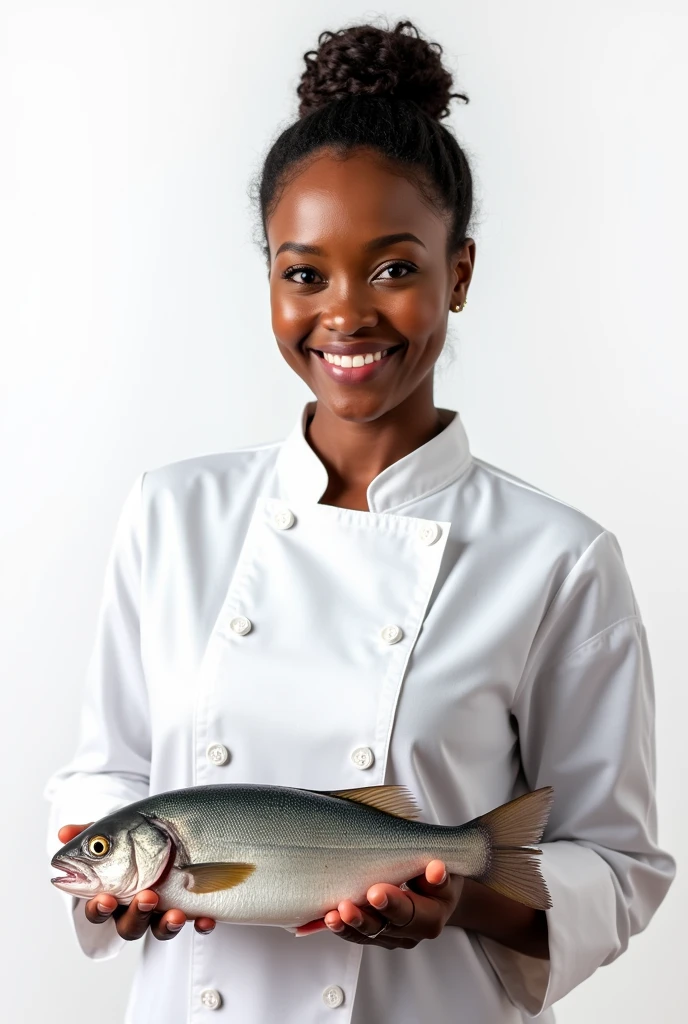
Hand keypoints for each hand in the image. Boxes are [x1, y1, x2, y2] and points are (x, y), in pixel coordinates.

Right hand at [57, 824, 216, 940]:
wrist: (165, 832)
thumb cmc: (131, 837)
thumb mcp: (112, 830)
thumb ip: (90, 833)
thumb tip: (64, 833)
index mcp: (112, 893)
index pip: (98, 909)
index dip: (98, 908)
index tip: (104, 898)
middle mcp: (134, 907)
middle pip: (128, 926)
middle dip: (135, 915)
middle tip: (145, 897)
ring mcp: (161, 910)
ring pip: (159, 929)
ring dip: (166, 925)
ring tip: (175, 913)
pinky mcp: (188, 908)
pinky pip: (196, 923)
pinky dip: (202, 924)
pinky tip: (207, 919)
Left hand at [296, 860, 463, 948]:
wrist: (436, 888)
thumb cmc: (437, 873)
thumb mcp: (447, 871)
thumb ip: (439, 875)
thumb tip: (436, 869)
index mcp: (431, 919)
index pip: (410, 913)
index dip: (392, 903)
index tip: (375, 891)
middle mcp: (410, 934)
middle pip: (384, 928)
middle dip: (363, 917)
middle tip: (346, 907)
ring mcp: (390, 937)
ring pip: (365, 935)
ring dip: (346, 925)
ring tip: (331, 915)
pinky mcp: (374, 934)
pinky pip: (354, 933)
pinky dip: (338, 926)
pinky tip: (321, 919)